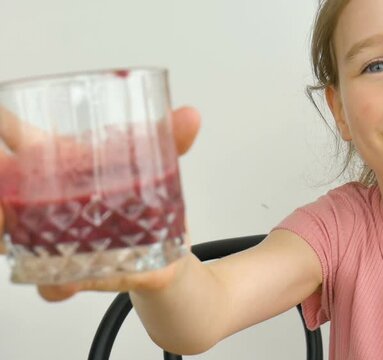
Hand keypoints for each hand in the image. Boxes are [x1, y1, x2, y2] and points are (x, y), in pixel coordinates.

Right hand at [0, 106, 201, 300]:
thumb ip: (171, 139)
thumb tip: (192, 116)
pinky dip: (53, 284)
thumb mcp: (157, 166)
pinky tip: (61, 284)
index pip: (15, 133)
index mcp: (60, 161)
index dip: (3, 125)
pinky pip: (50, 281)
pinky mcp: (73, 270)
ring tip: (9, 226)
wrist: (166, 254)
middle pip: (4, 187)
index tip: (2, 123)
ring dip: (8, 232)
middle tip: (4, 194)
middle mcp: (46, 198)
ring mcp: (53, 235)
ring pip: (12, 235)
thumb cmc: (142, 200)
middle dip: (0, 188)